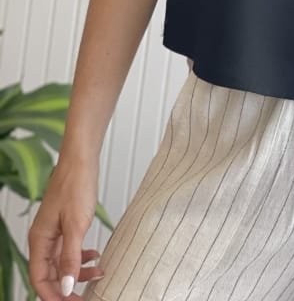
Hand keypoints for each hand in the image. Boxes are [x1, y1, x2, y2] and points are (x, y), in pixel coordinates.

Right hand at [28, 163, 104, 300]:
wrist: (81, 159)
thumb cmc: (76, 185)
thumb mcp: (76, 225)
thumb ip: (70, 257)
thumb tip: (66, 285)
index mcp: (39, 240)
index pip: (39, 279)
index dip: (54, 295)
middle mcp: (43, 238)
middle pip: (49, 274)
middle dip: (67, 286)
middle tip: (86, 295)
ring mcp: (54, 231)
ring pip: (61, 262)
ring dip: (78, 271)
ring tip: (99, 273)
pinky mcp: (65, 223)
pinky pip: (69, 249)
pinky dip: (81, 256)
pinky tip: (95, 256)